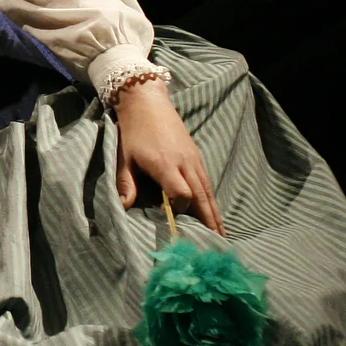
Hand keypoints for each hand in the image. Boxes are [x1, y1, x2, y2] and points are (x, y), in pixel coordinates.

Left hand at [113, 78, 224, 234]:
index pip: (183, 193)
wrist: (148, 102)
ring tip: (221, 233)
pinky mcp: (197, 156)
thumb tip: (124, 206)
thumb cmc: (133, 131)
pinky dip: (211, 198)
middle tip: (217, 242)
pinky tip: (213, 211)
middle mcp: (185, 163)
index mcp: (166, 164)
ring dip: (214, 211)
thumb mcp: (125, 157)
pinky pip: (207, 181)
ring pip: (208, 189)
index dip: (180, 208)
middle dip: (209, 219)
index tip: (173, 216)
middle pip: (202, 195)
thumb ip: (126, 182)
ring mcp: (194, 159)